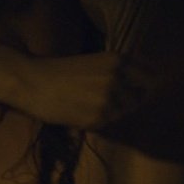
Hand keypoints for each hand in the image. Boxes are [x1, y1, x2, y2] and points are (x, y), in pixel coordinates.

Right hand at [18, 51, 156, 129]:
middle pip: (139, 97)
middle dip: (127, 99)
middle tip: (104, 97)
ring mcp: (109, 101)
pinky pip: (109, 122)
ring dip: (113, 110)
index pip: (151, 76)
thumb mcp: (95, 61)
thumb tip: (145, 83)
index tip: (135, 86)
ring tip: (89, 103)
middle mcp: (118, 80)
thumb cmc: (60, 70)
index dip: (143, 83)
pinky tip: (80, 110)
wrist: (32, 82)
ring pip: (124, 112)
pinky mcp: (98, 119)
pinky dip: (99, 119)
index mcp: (118, 61)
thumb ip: (120, 70)